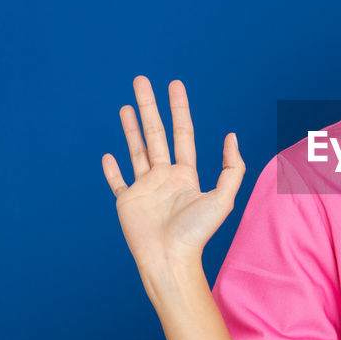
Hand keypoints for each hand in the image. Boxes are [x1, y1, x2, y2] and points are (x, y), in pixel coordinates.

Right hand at [101, 76, 245, 270]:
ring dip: (131, 128)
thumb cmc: (196, 233)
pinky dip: (112, 169)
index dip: (179, 108)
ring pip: (136, 150)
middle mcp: (165, 177)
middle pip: (156, 133)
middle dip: (149, 107)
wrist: (169, 259)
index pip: (182, 133)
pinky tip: (109, 154)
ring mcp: (145, 188)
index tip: (174, 85)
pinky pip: (118, 182)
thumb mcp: (223, 198)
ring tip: (126, 104)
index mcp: (186, 174)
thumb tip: (231, 136)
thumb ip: (231, 168)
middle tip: (141, 80)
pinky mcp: (127, 202)